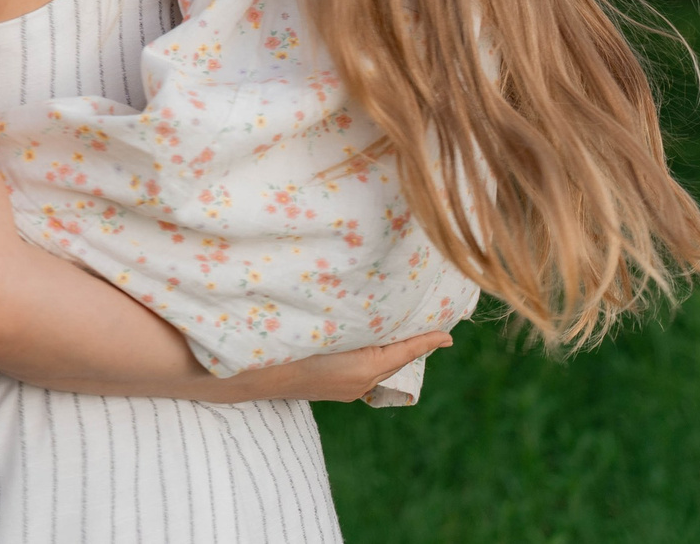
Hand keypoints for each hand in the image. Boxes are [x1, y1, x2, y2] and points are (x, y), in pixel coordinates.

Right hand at [209, 331, 453, 404]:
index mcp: (362, 368)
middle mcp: (359, 382)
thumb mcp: (322, 328)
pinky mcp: (332, 389)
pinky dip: (368, 356)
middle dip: (409, 343)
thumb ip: (353, 322)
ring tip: (395, 327)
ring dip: (387, 349)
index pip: (404, 351)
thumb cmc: (284, 349)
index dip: (426, 341)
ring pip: (377, 366)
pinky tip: (360, 341)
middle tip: (425, 323)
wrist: (251, 377)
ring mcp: (345, 389)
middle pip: (393, 360)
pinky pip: (361, 371)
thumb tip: (370, 309)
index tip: (448, 335)